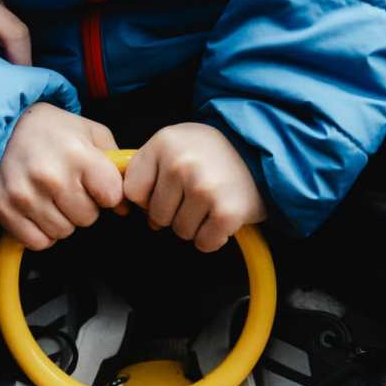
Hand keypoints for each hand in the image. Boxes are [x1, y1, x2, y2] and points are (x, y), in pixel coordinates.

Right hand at [0, 103, 123, 250]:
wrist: (11, 126)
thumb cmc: (57, 132)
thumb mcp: (93, 135)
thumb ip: (115, 167)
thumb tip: (123, 207)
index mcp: (77, 154)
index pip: (111, 196)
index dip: (108, 193)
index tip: (98, 184)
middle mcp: (50, 175)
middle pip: (87, 218)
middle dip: (84, 206)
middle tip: (71, 188)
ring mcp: (24, 193)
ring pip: (62, 232)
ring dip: (62, 219)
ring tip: (53, 196)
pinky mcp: (3, 207)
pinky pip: (37, 241)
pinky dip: (41, 232)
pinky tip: (38, 210)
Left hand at [122, 124, 265, 253]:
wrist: (263, 152)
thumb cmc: (215, 152)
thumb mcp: (175, 142)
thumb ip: (147, 166)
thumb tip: (122, 202)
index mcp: (162, 143)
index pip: (132, 192)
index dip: (148, 197)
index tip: (167, 191)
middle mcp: (180, 163)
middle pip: (156, 216)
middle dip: (174, 212)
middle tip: (196, 194)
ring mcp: (203, 188)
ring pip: (180, 232)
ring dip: (195, 225)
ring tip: (211, 202)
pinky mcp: (226, 212)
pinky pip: (204, 243)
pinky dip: (213, 237)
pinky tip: (222, 215)